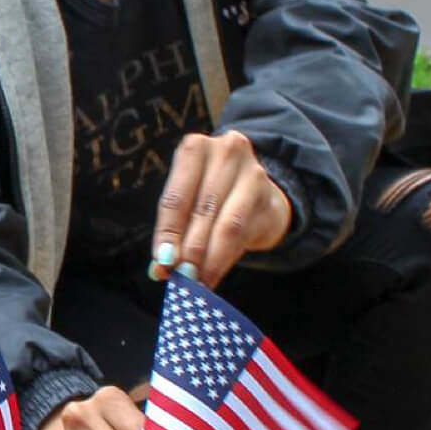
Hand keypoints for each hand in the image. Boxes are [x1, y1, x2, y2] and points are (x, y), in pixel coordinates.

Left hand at [151, 130, 291, 287]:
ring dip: (210, 259)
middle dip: (189, 249)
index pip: (175, 197)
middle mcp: (225, 153)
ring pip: (227, 225)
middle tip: (181, 277)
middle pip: (201, 210)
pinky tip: (214, 275)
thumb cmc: (211, 196)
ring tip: (197, 281)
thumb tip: (159, 269)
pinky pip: (245, 233)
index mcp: (194, 148)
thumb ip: (174, 231)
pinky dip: (226, 259)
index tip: (162, 262)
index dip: (168, 233)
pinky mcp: (271, 196)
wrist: (258, 192)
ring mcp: (253, 172)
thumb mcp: (187, 204)